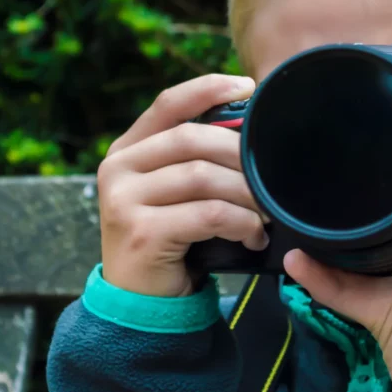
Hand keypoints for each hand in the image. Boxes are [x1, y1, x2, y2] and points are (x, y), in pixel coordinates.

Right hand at [98, 74, 267, 297]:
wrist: (141, 304)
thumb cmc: (170, 241)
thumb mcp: (175, 193)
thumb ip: (195, 160)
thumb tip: (250, 129)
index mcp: (126, 151)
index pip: (168, 104)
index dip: (208, 89)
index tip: (247, 87)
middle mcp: (117, 169)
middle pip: (192, 139)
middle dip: (241, 155)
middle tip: (273, 177)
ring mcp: (123, 200)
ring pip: (203, 177)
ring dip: (246, 194)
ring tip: (266, 213)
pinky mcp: (141, 232)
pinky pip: (208, 215)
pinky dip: (241, 224)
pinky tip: (254, 236)